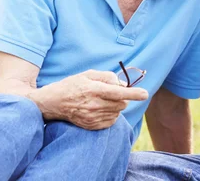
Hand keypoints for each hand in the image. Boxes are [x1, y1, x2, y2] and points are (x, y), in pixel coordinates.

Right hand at [34, 70, 148, 129]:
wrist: (53, 103)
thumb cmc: (72, 85)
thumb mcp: (88, 74)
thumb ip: (107, 77)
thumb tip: (122, 84)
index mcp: (94, 89)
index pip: (118, 93)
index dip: (134, 93)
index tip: (145, 94)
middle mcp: (94, 105)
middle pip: (122, 103)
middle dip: (123, 97)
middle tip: (112, 93)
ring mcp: (93, 117)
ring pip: (118, 112)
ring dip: (116, 106)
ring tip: (102, 100)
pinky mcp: (92, 126)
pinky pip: (112, 121)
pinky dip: (111, 114)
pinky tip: (100, 109)